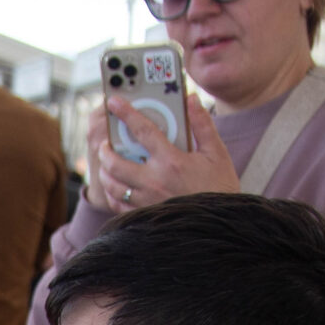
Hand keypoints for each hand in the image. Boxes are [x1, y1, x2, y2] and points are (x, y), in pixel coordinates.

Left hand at [88, 93, 236, 212]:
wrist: (219, 224)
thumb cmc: (220, 188)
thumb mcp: (216, 153)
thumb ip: (202, 125)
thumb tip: (191, 100)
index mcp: (172, 161)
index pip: (143, 131)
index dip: (126, 113)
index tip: (114, 102)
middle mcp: (154, 182)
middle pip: (116, 162)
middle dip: (105, 150)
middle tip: (106, 143)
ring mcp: (146, 202)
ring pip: (112, 186)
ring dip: (105, 172)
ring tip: (106, 164)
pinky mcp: (143, 218)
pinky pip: (117, 205)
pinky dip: (112, 194)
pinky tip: (115, 187)